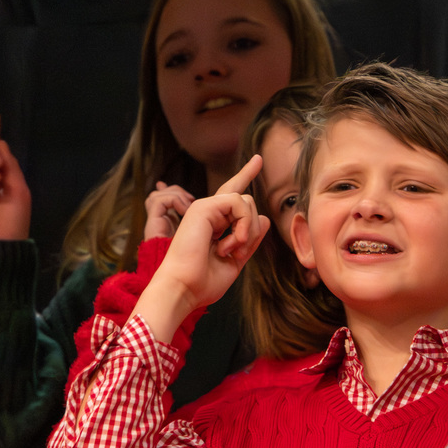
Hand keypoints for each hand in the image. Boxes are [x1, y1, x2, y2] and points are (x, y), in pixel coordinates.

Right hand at [134, 155, 269, 341]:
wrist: (183, 288)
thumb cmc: (203, 281)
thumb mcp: (235, 260)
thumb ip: (250, 239)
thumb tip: (263, 217)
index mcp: (213, 225)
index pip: (233, 196)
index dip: (246, 175)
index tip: (258, 159)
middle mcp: (208, 213)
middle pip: (246, 201)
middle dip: (253, 229)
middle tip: (239, 253)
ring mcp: (204, 207)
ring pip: (246, 201)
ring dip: (248, 229)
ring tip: (233, 249)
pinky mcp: (203, 206)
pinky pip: (239, 202)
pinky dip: (244, 224)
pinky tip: (234, 241)